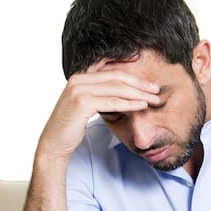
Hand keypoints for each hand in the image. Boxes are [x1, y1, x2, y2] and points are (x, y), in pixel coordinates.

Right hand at [36, 60, 160, 162]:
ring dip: (138, 94)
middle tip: (155, 89)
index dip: (130, 70)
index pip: (110, 68)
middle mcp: (78, 79)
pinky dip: (130, 103)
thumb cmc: (71, 126)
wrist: (54, 142)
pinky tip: (142, 105)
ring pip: (117, 88)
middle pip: (116, 77)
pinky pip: (112, 102)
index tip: (146, 78)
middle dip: (139, 83)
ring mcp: (79, 90)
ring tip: (153, 99)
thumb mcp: (84, 104)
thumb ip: (97, 93)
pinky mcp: (82, 103)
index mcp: (79, 76)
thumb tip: (119, 90)